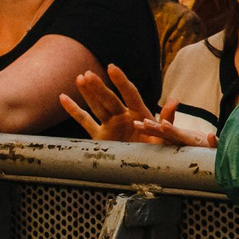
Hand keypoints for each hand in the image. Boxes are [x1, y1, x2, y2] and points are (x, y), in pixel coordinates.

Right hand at [62, 65, 217, 147]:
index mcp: (140, 114)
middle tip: (89, 74)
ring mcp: (110, 125)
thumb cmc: (158, 153)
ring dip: (88, 93)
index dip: (121, 81)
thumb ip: (167, 120)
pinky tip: (63, 97)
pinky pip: (85, 121)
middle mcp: (123, 116)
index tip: (111, 68)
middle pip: (110, 99)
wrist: (146, 170)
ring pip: (96, 106)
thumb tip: (174, 102)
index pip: (130, 94)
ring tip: (80, 78)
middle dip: (99, 87)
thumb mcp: (165, 138)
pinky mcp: (100, 137)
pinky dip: (74, 110)